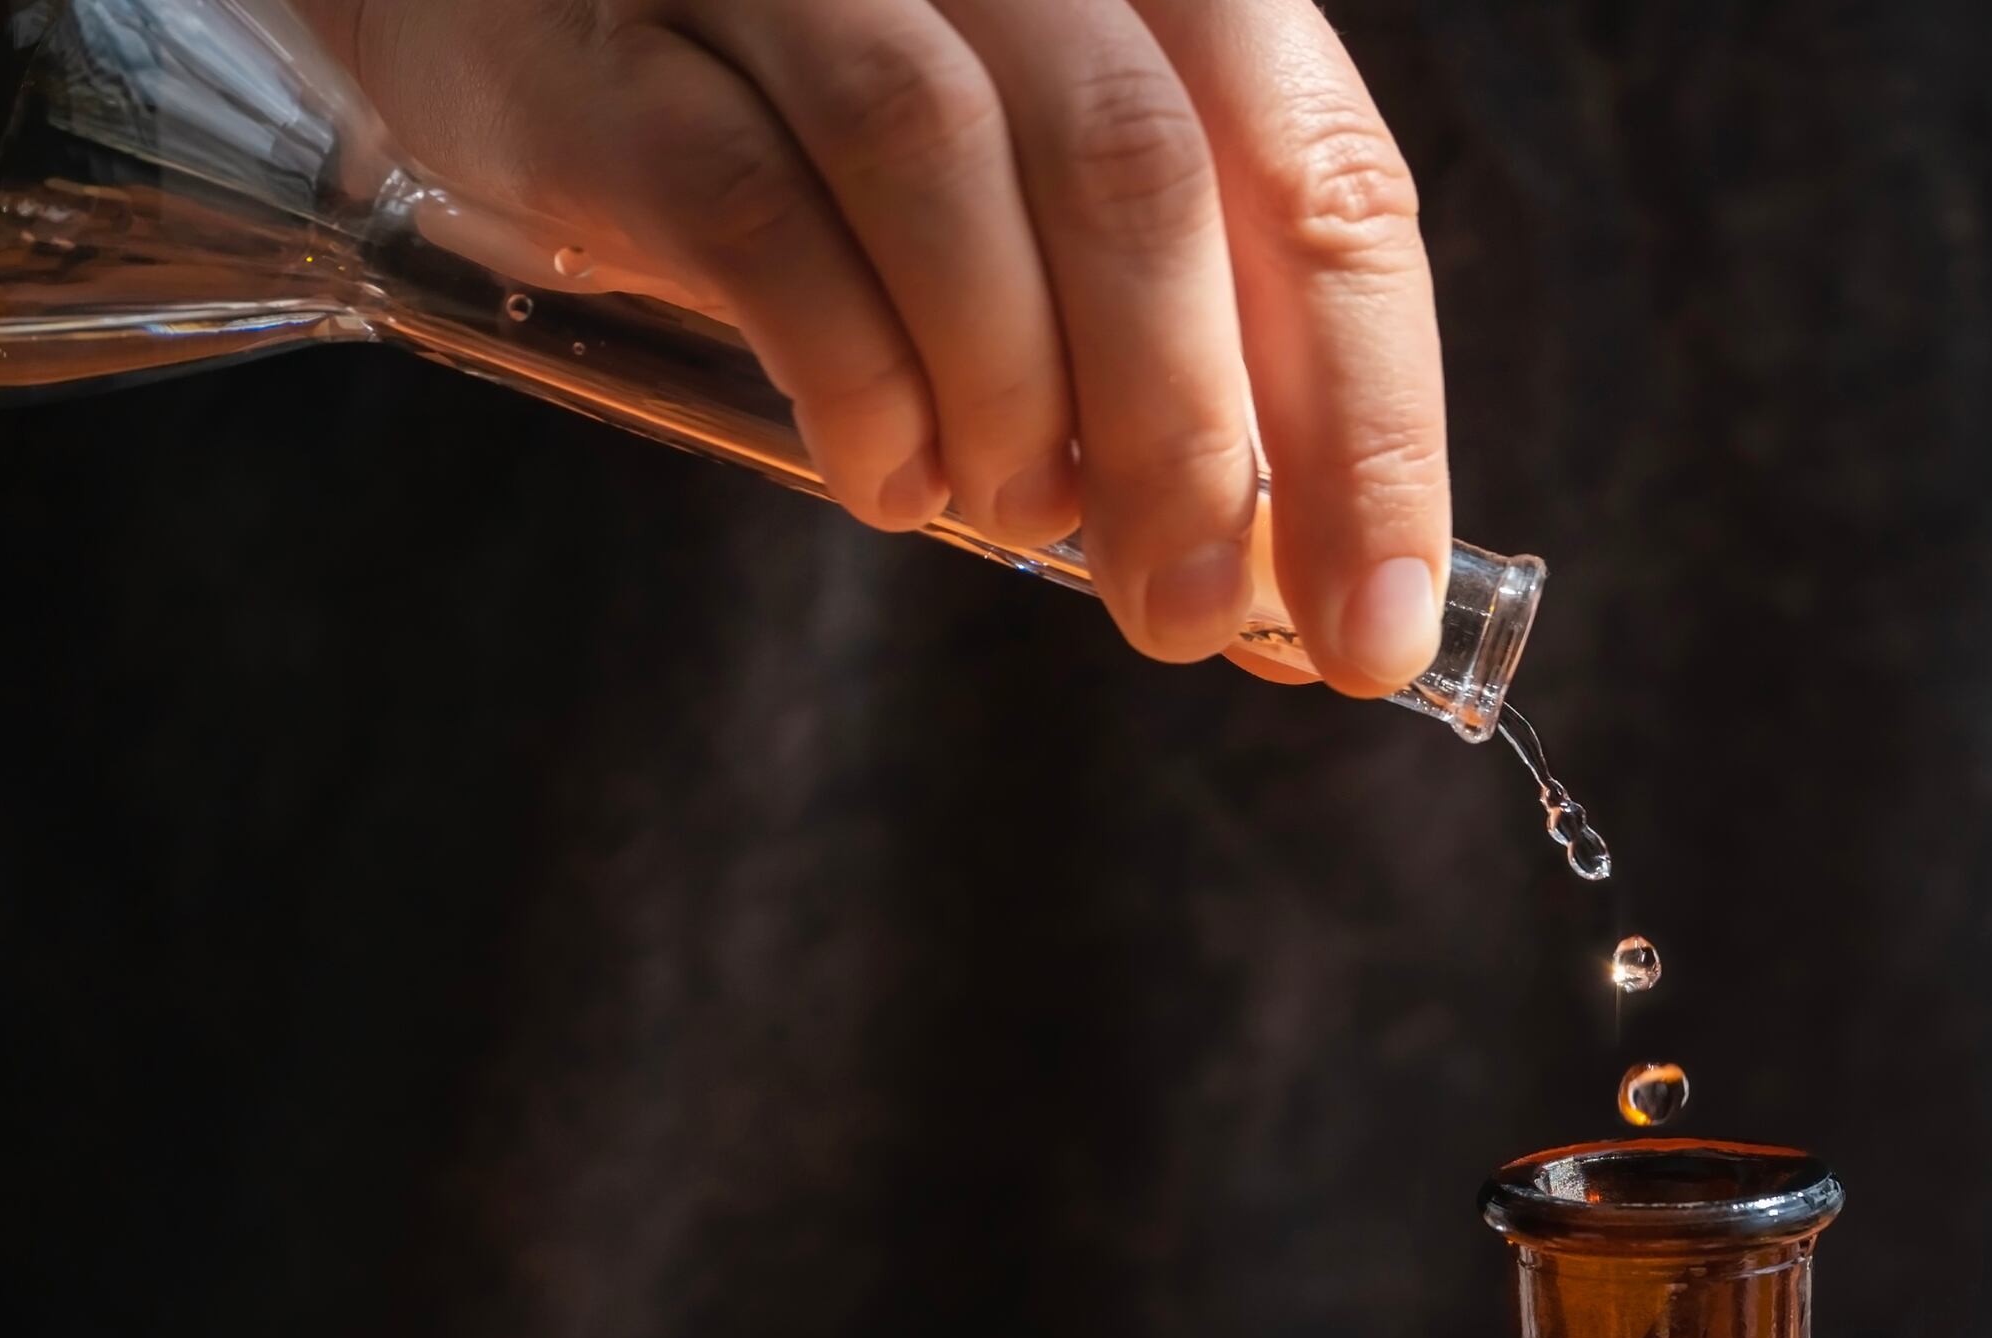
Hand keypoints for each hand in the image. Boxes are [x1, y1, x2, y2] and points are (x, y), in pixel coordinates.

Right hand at [322, 0, 1448, 693]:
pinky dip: (854, 378)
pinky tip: (885, 471)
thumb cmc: (827, 111)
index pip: (1318, 171)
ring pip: (947, 166)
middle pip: (1140, 170)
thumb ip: (1173, 344)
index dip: (1369, 416)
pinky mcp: (619, 45)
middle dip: (1188, 436)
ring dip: (1010, 400)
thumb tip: (1302, 593)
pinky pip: (762, 214)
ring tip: (1009, 515)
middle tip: (1182, 615)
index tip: (1373, 625)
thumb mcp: (1036, 192)